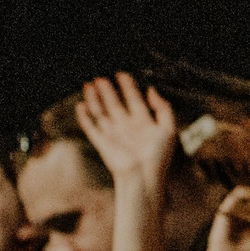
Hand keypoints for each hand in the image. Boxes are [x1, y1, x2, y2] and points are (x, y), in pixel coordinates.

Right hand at [75, 72, 181, 194]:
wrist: (143, 177)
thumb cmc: (158, 157)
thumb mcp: (168, 129)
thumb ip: (163, 108)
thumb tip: (151, 89)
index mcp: (143, 123)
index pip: (134, 100)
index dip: (128, 86)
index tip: (122, 74)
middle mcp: (127, 127)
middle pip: (115, 103)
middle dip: (108, 90)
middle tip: (101, 76)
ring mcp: (113, 134)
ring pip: (101, 112)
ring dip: (95, 98)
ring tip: (90, 84)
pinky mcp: (102, 143)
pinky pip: (91, 127)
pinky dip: (84, 117)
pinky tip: (81, 105)